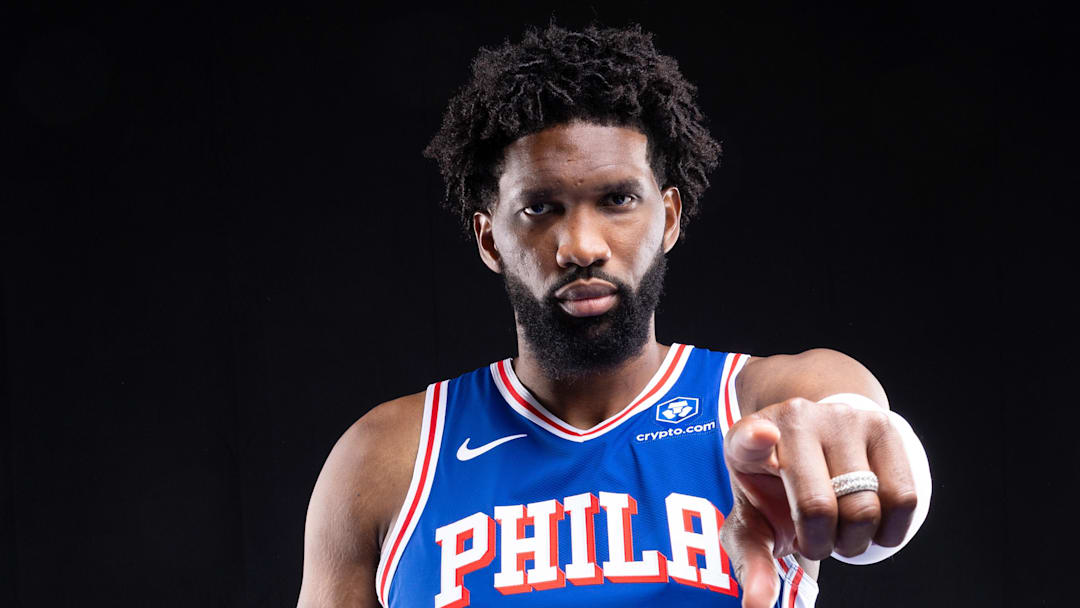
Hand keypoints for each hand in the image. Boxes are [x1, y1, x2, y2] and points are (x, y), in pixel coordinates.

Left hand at [719, 397, 917, 607]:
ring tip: (841, 526)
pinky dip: (891, 528)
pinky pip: (904, 497)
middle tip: (817, 538)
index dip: (754, 438)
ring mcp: (840, 418)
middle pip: (820, 507)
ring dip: (857, 539)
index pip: (749, 437)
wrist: (813, 446)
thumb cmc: (775, 493)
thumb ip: (752, 562)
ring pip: (867, 507)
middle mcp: (794, 419)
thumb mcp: (754, 523)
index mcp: (746, 442)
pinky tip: (872, 521)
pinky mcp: (882, 425)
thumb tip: (758, 607)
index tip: (761, 436)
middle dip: (822, 544)